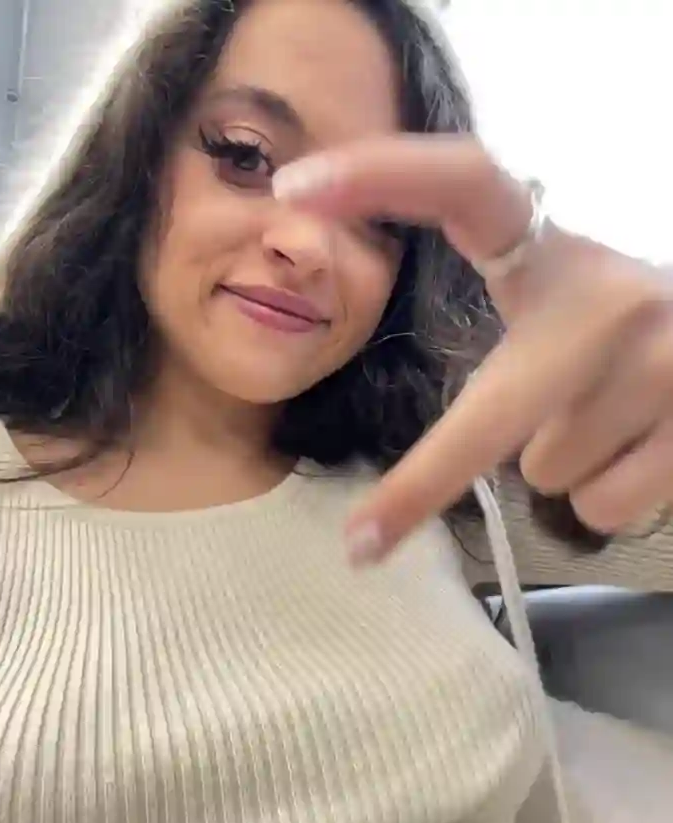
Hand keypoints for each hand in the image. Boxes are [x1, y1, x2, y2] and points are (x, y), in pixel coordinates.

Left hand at [273, 135, 672, 563]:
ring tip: (610, 415)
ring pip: (547, 470)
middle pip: (490, 414)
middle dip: (422, 486)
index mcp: (554, 251)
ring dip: (562, 460)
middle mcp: (611, 295)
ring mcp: (666, 359)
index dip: (378, 174)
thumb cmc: (619, 339)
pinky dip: (605, 492)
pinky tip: (643, 444)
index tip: (291, 189)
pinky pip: (599, 504)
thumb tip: (429, 438)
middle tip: (362, 544)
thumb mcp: (559, 312)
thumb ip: (499, 342)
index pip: (462, 184)